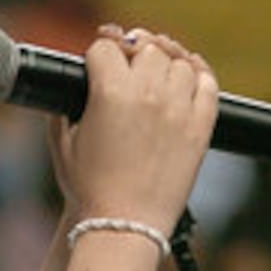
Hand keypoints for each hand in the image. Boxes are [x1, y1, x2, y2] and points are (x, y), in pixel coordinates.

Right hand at [49, 25, 217, 235]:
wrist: (125, 223)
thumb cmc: (91, 188)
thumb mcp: (62, 143)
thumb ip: (62, 107)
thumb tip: (68, 87)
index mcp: (110, 92)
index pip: (105, 47)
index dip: (97, 54)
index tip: (97, 64)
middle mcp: (148, 93)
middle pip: (146, 48)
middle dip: (133, 52)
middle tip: (127, 65)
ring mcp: (179, 108)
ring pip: (178, 61)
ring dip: (165, 61)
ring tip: (156, 73)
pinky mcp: (201, 127)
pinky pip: (208, 84)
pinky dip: (199, 73)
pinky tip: (189, 74)